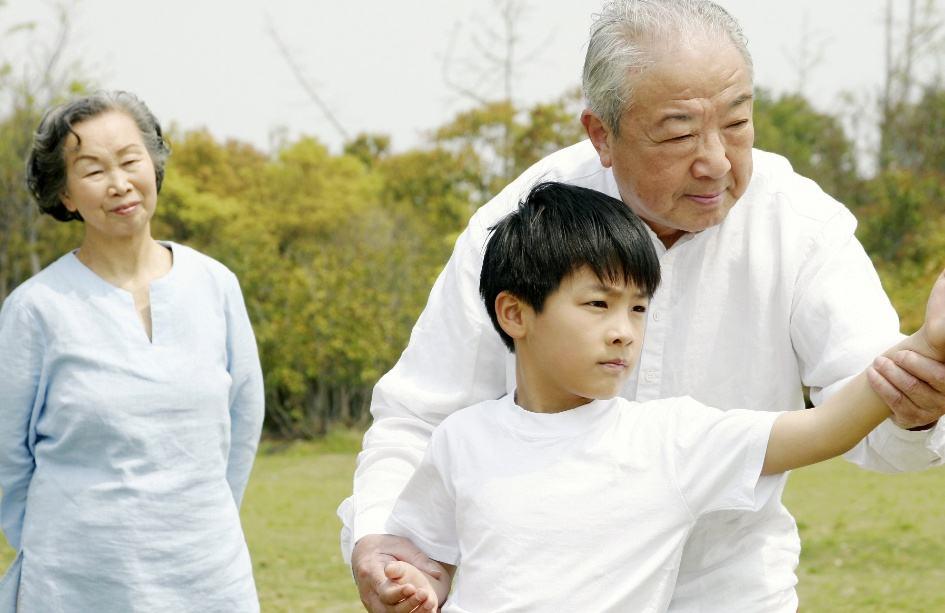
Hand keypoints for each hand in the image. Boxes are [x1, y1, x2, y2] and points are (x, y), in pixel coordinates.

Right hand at [352, 534, 443, 611]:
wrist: (365, 553)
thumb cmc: (385, 547)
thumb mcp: (399, 545)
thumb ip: (415, 558)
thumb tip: (437, 573)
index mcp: (370, 572)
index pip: (383, 590)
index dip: (398, 593)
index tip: (413, 588)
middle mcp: (369, 593)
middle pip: (386, 608)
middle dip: (407, 605)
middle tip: (425, 596)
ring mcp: (373, 603)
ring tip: (428, 606)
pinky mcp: (379, 608)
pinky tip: (425, 611)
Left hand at [868, 269, 944, 428]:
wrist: (907, 385)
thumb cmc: (924, 353)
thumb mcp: (931, 336)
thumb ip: (938, 313)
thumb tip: (942, 278)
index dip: (928, 362)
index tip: (920, 345)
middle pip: (936, 379)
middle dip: (912, 365)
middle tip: (894, 354)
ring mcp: (934, 408)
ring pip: (913, 392)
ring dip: (892, 375)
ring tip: (878, 362)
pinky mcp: (914, 418)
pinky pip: (897, 404)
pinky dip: (883, 388)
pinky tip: (872, 375)